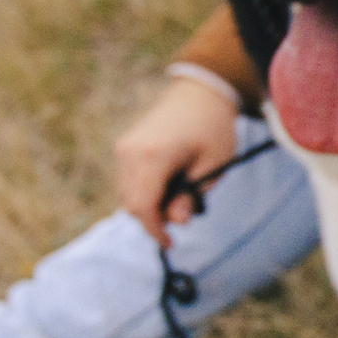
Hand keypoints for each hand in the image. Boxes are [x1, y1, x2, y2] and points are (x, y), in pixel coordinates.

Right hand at [114, 77, 241, 243]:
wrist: (200, 94)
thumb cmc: (213, 129)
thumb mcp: (213, 165)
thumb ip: (192, 195)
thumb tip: (177, 222)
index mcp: (153, 156)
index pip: (143, 207)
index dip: (155, 230)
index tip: (171, 244)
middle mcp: (130, 152)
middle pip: (131, 204)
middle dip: (154, 218)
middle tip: (185, 209)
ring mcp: (124, 149)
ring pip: (126, 195)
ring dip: (149, 205)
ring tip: (182, 190)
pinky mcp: (124, 148)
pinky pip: (128, 181)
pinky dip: (145, 191)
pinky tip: (170, 181)